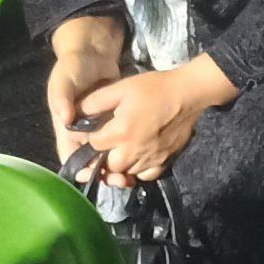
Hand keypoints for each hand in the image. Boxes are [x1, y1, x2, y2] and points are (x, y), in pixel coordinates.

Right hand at [48, 13, 126, 166]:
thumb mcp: (64, 80)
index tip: (94, 176)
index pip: (70, 157)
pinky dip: (131, 156)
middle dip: (105, 175)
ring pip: (109, 159)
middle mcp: (83, 135)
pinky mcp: (117, 127)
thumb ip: (62, 98)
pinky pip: (122, 147)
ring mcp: (101, 132)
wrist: (93, 54)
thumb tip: (65, 118)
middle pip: (92, 164)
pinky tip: (142, 162)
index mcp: (67, 129)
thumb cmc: (74, 68)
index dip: (81, 170)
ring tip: (132, 178)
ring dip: (119, 170)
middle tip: (121, 181)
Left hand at [74, 55, 238, 187]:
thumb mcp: (120, 88)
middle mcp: (134, 151)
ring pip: (126, 172)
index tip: (96, 129)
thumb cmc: (153, 88)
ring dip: (121, 163)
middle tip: (109, 141)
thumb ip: (95, 102)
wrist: (188, 93)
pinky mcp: (164, 160)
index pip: (93, 145)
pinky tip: (139, 157)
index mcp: (120, 132)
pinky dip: (139, 170)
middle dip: (104, 156)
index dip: (91, 138)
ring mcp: (150, 158)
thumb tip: (76, 113)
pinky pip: (146, 175)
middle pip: (108, 165)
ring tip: (123, 148)